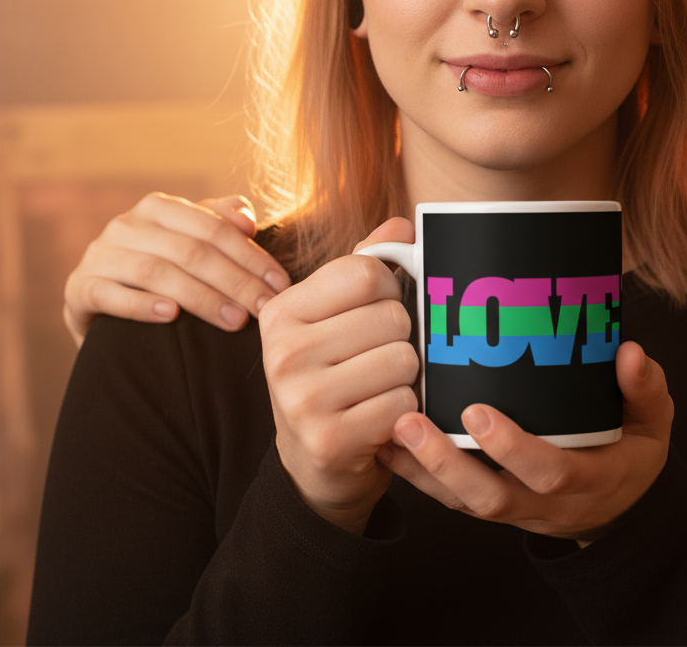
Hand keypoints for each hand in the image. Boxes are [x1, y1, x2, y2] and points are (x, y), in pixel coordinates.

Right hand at [63, 193, 290, 346]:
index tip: (281, 285)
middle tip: (265, 310)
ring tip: (234, 321)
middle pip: (191, 251)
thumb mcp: (193, 243)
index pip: (214, 229)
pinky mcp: (79, 288)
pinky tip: (170, 316)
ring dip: (201, 297)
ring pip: (157, 271)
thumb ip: (220, 224)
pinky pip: (109, 293)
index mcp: (159, 208)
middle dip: (235, 282)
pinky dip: (140, 304)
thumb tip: (246, 216)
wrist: (105, 309)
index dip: (251, 256)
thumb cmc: (164, 272)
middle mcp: (126, 225)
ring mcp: (99, 255)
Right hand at [259, 218, 419, 534]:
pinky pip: (403, 405)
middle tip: (376, 360)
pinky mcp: (329, 440)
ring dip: (405, 378)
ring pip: (403, 360)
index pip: (367, 271)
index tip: (373, 313)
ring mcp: (301, 399)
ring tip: (377, 389)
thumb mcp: (339, 314)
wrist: (314, 461)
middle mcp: (282, 352)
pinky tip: (379, 420)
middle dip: (401, 339)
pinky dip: (404, 413)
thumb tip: (403, 225)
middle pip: (392, 317)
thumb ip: (368, 264)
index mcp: (281, 311)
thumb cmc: (334, 373)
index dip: (389, 290)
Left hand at [377, 341, 671, 544]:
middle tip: (409, 422)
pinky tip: (388, 446)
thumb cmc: (633, 449)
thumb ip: (645, 388)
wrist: (623, 505)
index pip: (549, 473)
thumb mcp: (653, 421)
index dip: (512, 448)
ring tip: (389, 432)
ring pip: (463, 504)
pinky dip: (418, 476)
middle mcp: (548, 505)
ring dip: (422, 471)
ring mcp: (518, 510)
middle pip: (491, 498)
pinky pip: (452, 500)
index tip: (477, 412)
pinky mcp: (495, 506)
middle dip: (446, 463)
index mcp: (591, 480)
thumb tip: (631, 353)